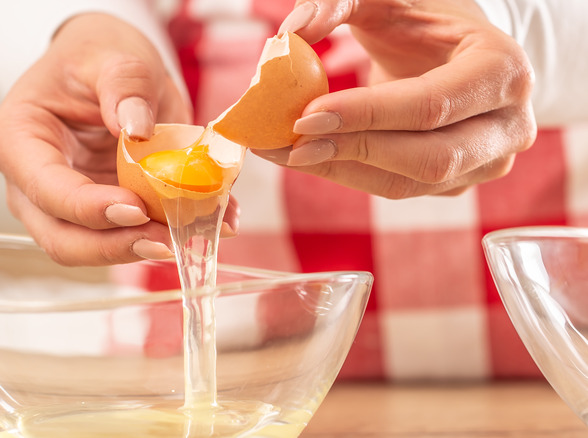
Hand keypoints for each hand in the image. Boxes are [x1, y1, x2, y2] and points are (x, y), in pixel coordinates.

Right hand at [0, 13, 200, 264]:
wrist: (106, 67)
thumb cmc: (95, 56)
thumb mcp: (113, 55)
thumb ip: (125, 84)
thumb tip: (135, 129)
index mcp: (18, 140)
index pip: (46, 189)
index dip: (90, 208)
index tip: (137, 208)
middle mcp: (31, 183)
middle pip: (62, 237)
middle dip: (115, 245)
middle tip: (167, 239)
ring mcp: (63, 205)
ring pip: (92, 248)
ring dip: (140, 248)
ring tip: (189, 235)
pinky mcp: (98, 214)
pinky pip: (125, 236)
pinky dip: (161, 235)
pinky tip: (200, 226)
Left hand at [260, 0, 535, 197]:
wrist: (461, 50)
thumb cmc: (424, 21)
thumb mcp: (388, 0)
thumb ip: (340, 3)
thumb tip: (293, 32)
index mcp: (503, 70)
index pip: (430, 105)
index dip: (365, 115)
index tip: (305, 117)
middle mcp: (509, 124)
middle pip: (427, 157)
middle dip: (352, 151)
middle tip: (290, 145)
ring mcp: (488, 161)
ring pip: (408, 184)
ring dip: (342, 170)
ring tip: (287, 153)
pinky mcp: (458, 183)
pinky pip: (398, 189)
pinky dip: (349, 175)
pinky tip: (312, 157)